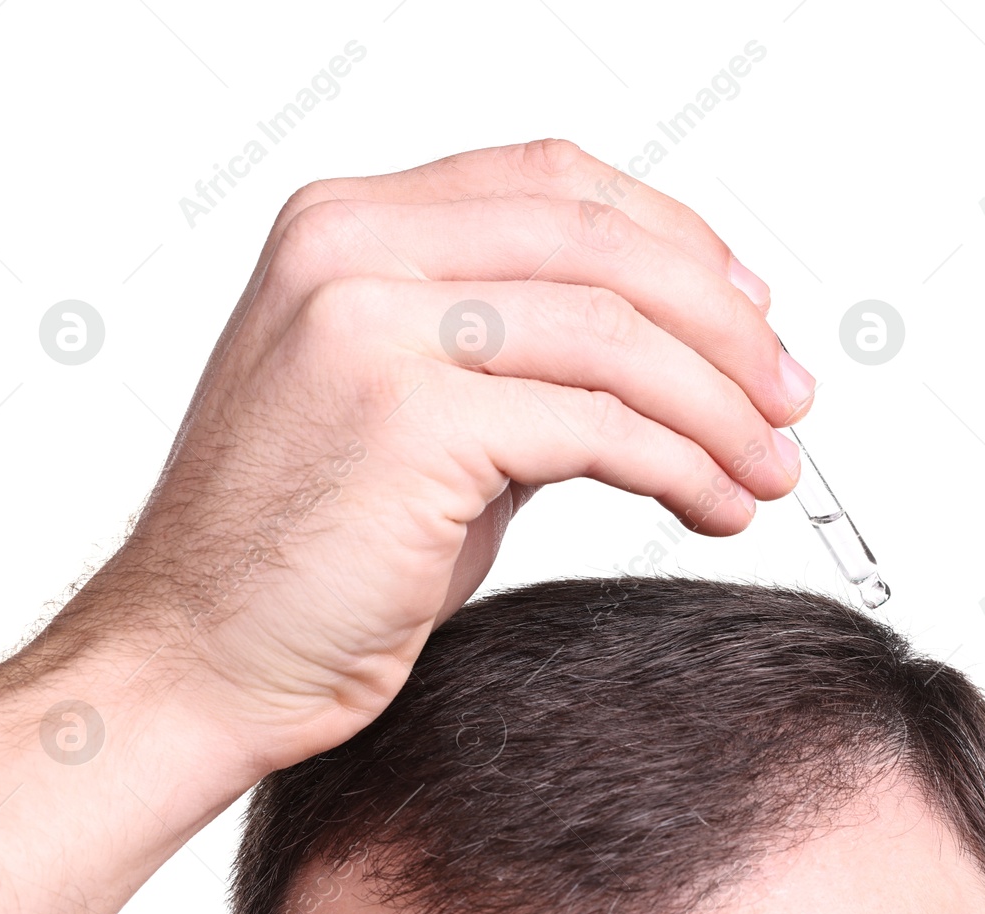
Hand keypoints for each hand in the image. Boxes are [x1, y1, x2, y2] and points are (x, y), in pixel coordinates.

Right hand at [64, 139, 811, 775]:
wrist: (195, 657)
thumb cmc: (304, 549)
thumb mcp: (413, 406)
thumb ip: (516, 350)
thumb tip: (670, 347)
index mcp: (347, 225)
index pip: (556, 183)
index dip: (676, 239)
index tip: (748, 310)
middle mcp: (351, 251)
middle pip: (604, 245)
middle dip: (724, 325)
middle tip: (789, 395)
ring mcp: (372, 326)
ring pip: (617, 335)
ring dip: (721, 406)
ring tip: (769, 466)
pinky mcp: (409, 420)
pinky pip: (600, 425)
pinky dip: (684, 466)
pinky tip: (714, 504)